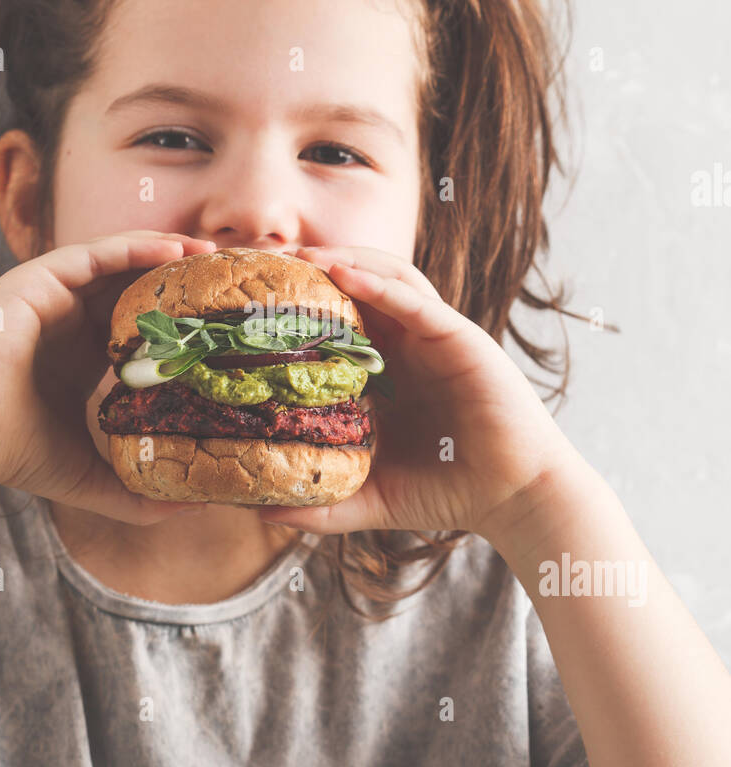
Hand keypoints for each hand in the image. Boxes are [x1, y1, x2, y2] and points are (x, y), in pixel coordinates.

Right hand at [0, 231, 218, 524]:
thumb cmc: (15, 456)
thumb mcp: (92, 477)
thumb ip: (138, 491)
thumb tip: (194, 504)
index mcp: (79, 356)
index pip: (138, 326)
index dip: (180, 321)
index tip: (224, 324)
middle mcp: (67, 320)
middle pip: (134, 286)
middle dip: (179, 281)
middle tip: (228, 280)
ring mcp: (52, 296)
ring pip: (119, 261)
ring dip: (166, 253)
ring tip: (210, 255)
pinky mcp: (38, 280)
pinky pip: (96, 252)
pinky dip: (136, 246)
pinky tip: (174, 249)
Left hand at [258, 245, 579, 539]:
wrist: (515, 498)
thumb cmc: (450, 492)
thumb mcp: (371, 498)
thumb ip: (322, 504)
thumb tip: (262, 510)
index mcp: (387, 372)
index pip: (337, 324)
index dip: (297, 307)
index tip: (251, 304)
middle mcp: (408, 346)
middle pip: (357, 289)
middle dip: (315, 271)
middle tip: (268, 264)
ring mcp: (435, 337)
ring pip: (387, 279)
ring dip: (346, 262)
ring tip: (303, 255)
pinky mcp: (461, 339)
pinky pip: (417, 302)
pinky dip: (380, 283)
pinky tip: (345, 275)